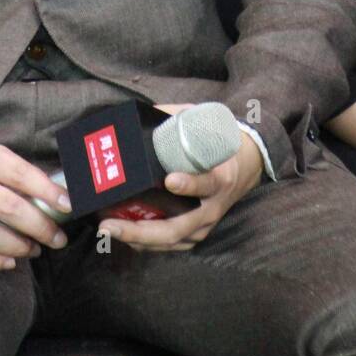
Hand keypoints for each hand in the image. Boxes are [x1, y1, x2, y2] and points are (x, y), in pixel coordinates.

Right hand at [0, 137, 71, 270]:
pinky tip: (9, 261)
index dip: (47, 192)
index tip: (68, 206)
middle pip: (9, 209)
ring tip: (35, 249)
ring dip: (20, 247)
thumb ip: (8, 167)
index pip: (19, 174)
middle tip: (57, 238)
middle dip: (40, 227)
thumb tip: (48, 192)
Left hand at [97, 102, 263, 252]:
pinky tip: (125, 237)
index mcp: (220, 177)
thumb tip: (148, 110)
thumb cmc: (221, 145)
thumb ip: (179, 118)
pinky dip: (146, 243)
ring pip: (170, 240)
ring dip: (137, 239)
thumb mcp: (208, 127)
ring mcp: (204, 224)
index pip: (207, 183)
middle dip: (139, 230)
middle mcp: (212, 207)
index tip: (169, 180)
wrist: (247, 167)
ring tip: (109, 231)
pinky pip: (170, 245)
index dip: (189, 184)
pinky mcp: (197, 233)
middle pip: (176, 228)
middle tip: (109, 225)